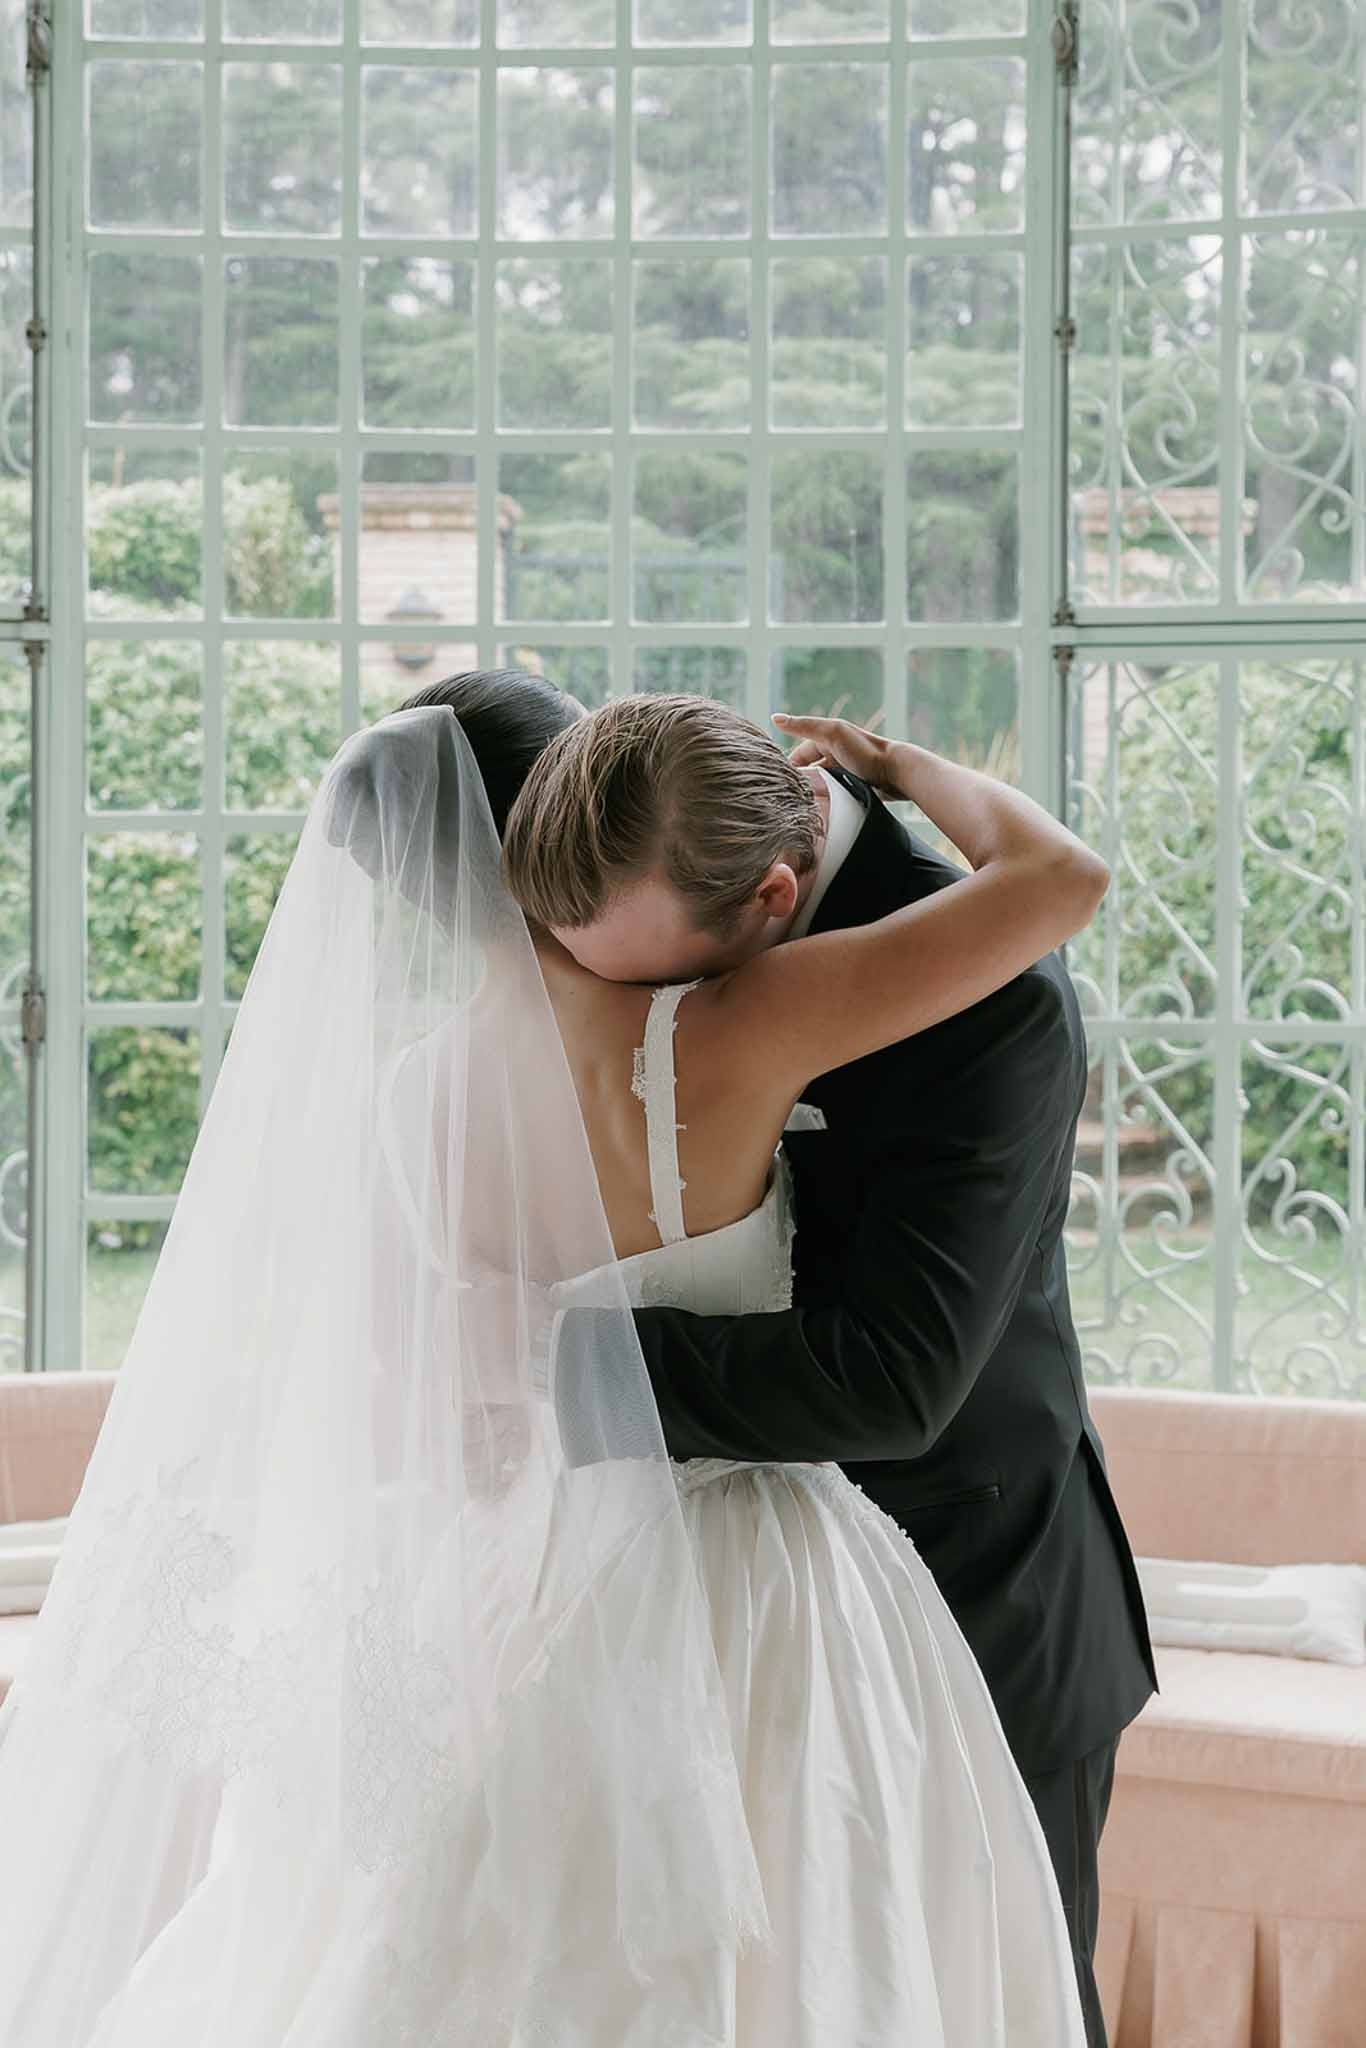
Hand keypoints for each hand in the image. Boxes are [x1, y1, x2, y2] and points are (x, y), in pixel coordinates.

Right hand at [771, 712, 903, 798]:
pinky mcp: (853, 787)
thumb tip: (774, 718)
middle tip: (792, 799)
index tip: (779, 784)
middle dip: (802, 784)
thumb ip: (803, 726)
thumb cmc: (866, 751)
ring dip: (814, 795)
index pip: (799, 755)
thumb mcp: (832, 734)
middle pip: (808, 772)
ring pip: (820, 786)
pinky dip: (827, 802)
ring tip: (806, 807)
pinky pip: (833, 796)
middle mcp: (834, 754)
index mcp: (827, 738)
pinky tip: (822, 811)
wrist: (898, 772)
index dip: (790, 767)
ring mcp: (844, 772)